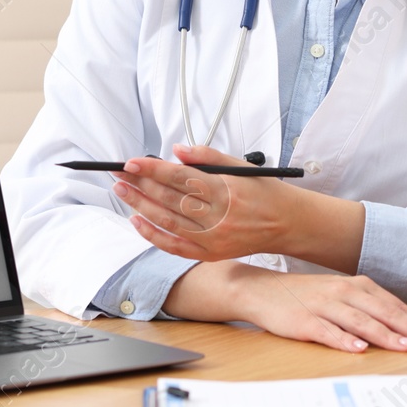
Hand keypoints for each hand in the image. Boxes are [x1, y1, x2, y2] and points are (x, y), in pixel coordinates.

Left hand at [112, 144, 293, 260]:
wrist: (287, 224)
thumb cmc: (265, 192)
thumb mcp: (242, 166)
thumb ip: (207, 156)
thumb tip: (176, 152)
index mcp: (226, 190)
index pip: (180, 177)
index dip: (152, 169)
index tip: (132, 162)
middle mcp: (218, 216)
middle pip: (169, 199)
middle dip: (140, 185)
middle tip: (119, 174)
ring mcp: (213, 238)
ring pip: (167, 221)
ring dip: (140, 206)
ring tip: (122, 191)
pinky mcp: (210, 254)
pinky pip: (175, 246)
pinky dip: (153, 235)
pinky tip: (137, 221)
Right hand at [166, 260, 406, 353]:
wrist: (262, 290)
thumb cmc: (307, 297)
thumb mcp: (342, 297)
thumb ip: (369, 309)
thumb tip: (404, 328)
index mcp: (358, 286)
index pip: (394, 305)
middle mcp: (344, 292)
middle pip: (384, 312)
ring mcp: (324, 305)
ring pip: (360, 321)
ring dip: (384, 334)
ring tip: (404, 347)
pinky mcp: (303, 320)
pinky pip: (327, 331)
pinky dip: (344, 340)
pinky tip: (358, 349)